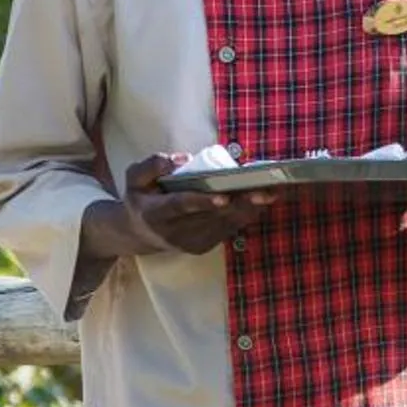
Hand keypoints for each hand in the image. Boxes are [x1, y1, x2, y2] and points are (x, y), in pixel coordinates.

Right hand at [109, 152, 270, 258]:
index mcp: (156, 213)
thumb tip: (182, 160)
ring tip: (273, 192)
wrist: (139, 234)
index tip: (224, 196)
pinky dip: (247, 214)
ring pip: (225, 224)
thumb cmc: (140, 199)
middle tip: (265, 190)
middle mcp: (176, 232)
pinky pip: (229, 229)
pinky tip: (262, 201)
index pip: (181, 206)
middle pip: (212, 216)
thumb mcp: (133, 178)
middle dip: (241, 203)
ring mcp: (192, 242)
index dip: (203, 202)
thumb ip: (151, 165)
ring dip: (250, 208)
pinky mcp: (204, 246)